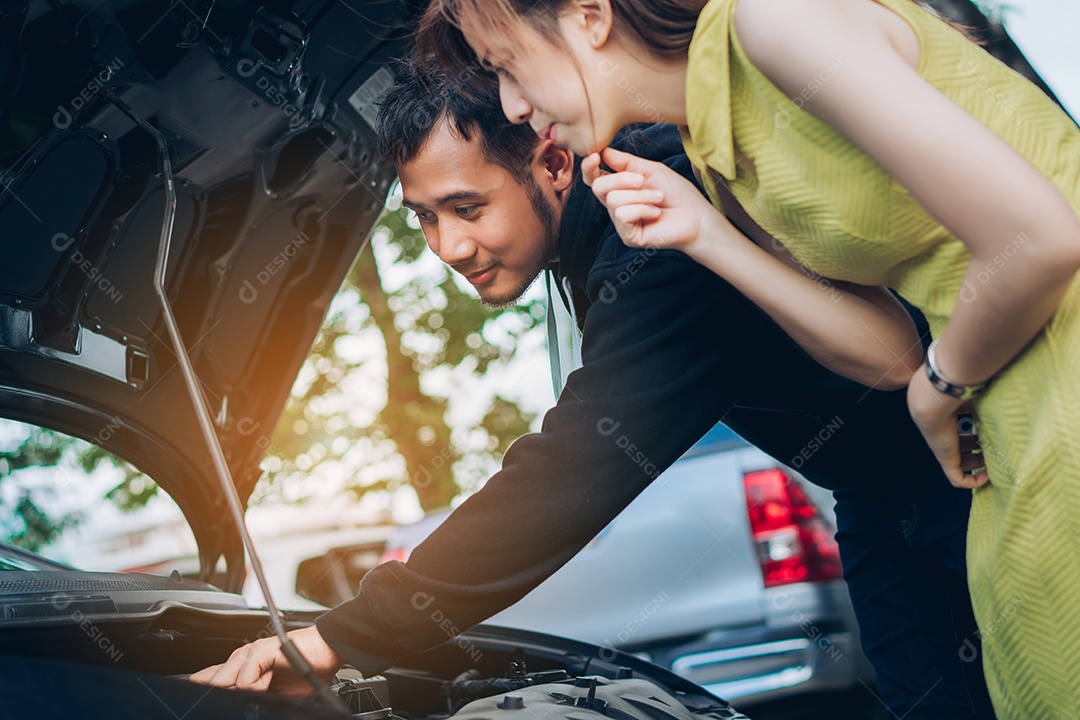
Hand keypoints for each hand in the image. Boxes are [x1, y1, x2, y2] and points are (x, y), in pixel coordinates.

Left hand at [189, 625, 342, 697]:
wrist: (328, 649)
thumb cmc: (306, 667)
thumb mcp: (274, 691)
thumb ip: (253, 695)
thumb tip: (235, 705)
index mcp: (243, 665)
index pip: (210, 677)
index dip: (202, 687)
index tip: (199, 701)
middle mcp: (243, 656)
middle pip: (212, 680)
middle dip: (219, 693)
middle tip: (243, 697)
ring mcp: (252, 652)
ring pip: (224, 678)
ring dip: (239, 689)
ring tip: (264, 688)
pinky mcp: (263, 651)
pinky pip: (246, 676)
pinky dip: (255, 686)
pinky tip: (269, 682)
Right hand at [582, 147, 724, 253]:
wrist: (696, 216)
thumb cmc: (677, 193)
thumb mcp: (651, 170)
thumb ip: (626, 162)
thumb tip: (603, 151)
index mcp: (620, 188)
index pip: (594, 178)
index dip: (589, 167)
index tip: (595, 157)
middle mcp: (617, 206)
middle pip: (598, 187)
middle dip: (621, 179)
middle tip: (643, 181)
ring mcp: (621, 222)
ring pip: (613, 200)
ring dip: (640, 195)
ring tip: (658, 198)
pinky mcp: (628, 236)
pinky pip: (623, 215)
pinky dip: (642, 209)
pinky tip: (656, 213)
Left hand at [907, 366, 990, 488]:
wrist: (935, 397)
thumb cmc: (957, 389)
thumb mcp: (976, 391)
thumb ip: (988, 394)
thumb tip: (1011, 393)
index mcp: (946, 412)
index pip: (961, 425)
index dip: (978, 430)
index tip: (994, 431)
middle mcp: (942, 430)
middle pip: (959, 444)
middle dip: (979, 448)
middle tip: (996, 448)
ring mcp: (942, 446)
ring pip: (958, 462)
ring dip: (977, 465)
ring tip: (994, 463)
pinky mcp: (944, 458)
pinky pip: (958, 478)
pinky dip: (973, 481)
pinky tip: (987, 477)